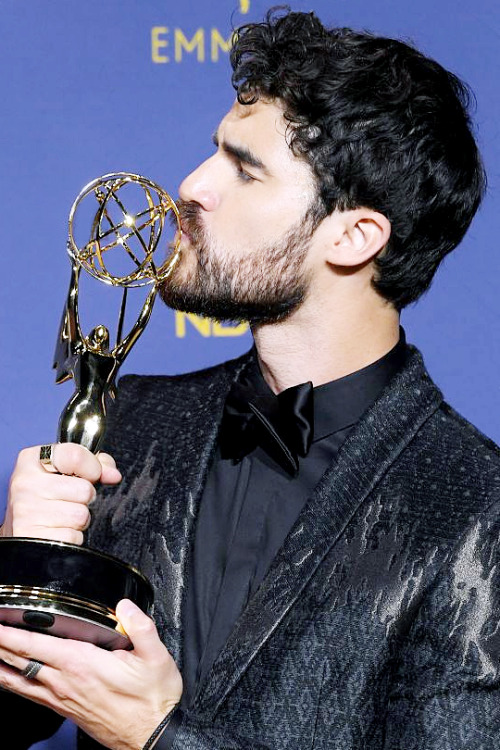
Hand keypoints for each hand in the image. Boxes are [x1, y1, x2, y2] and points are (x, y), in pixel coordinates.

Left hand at [0, 599, 182, 749]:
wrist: (151, 738)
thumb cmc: (152, 700)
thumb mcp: (156, 657)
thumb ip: (140, 627)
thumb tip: (124, 607)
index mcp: (82, 664)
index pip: (35, 644)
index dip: (10, 632)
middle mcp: (65, 681)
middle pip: (19, 659)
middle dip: (0, 643)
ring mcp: (62, 698)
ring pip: (18, 679)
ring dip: (1, 662)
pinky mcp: (64, 710)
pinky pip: (29, 693)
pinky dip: (12, 682)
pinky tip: (9, 677)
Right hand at [2, 444, 121, 543]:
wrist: (20, 531)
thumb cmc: (45, 498)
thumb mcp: (62, 471)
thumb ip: (93, 464)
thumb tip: (113, 475)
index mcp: (32, 460)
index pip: (75, 456)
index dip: (92, 467)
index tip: (91, 474)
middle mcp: (26, 483)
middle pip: (85, 489)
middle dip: (84, 498)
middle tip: (67, 500)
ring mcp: (27, 511)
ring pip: (81, 515)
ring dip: (78, 520)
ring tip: (60, 516)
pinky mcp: (33, 537)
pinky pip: (73, 537)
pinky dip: (71, 537)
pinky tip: (56, 530)